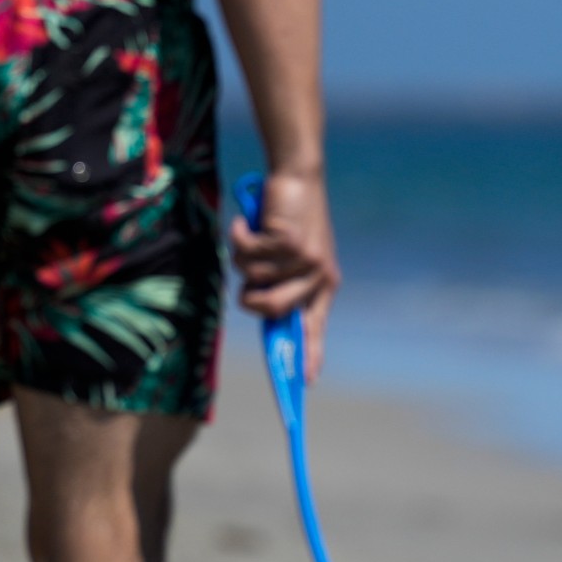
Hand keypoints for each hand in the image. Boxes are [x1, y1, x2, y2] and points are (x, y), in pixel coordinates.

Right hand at [230, 169, 338, 382]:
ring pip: (253, 280)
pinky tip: (247, 222)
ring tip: (252, 237)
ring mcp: (306, 259)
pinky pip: (247, 254)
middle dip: (249, 297)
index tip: (304, 384)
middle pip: (271, 310)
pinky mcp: (290, 241)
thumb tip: (262, 314)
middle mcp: (318, 276)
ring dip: (243, 259)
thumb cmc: (289, 220)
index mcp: (323, 285)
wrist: (297, 177)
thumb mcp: (291, 258)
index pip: (314, 329)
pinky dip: (239, 235)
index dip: (308, 356)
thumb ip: (282, 285)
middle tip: (247, 280)